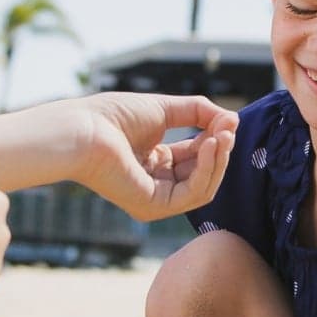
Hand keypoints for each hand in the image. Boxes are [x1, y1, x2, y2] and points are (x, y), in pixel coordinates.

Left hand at [67, 94, 238, 219]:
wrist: (83, 128)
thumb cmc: (113, 116)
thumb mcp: (166, 109)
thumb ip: (200, 112)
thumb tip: (234, 120)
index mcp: (154, 161)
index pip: (195, 156)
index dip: (214, 139)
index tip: (229, 120)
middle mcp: (155, 183)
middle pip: (203, 174)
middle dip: (220, 150)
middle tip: (230, 127)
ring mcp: (153, 199)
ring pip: (203, 187)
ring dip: (218, 160)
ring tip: (222, 135)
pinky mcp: (152, 207)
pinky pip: (192, 194)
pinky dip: (206, 169)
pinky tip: (209, 146)